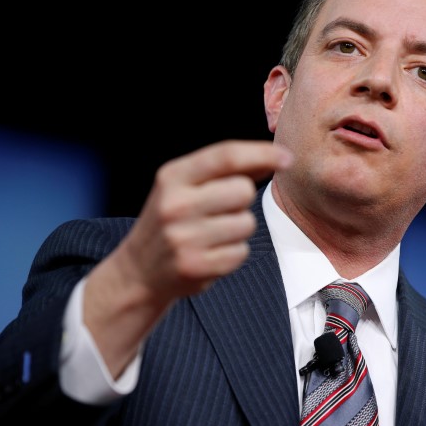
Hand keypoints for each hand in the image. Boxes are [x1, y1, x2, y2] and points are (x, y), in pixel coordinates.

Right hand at [84, 139, 291, 375]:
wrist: (139, 271)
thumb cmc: (172, 220)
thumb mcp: (184, 187)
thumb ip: (225, 171)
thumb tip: (276, 157)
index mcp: (172, 176)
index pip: (226, 156)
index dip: (262, 154)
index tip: (287, 158)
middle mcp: (175, 204)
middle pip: (242, 190)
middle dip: (241, 200)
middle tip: (219, 210)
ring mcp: (183, 237)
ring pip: (246, 223)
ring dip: (238, 229)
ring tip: (211, 235)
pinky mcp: (194, 266)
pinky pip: (240, 252)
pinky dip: (233, 253)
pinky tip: (210, 254)